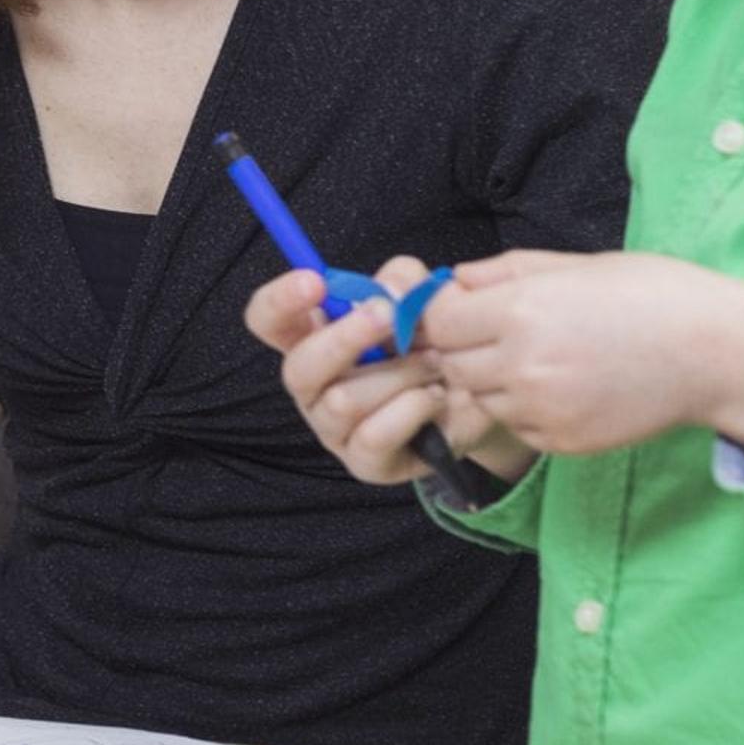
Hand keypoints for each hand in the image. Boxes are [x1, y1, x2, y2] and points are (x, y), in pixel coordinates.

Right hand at [246, 262, 519, 487]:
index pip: (267, 319)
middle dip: (345, 338)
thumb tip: (388, 293)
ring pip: (342, 401)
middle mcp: (312, 387)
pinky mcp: (364, 462)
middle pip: (298, 368)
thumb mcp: (420, 300)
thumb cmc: (431, 343)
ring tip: (435, 363)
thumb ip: (402, 281)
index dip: (279, 300)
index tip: (315, 282)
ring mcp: (333, 430)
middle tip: (389, 315)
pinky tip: (436, 397)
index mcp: (312, 338)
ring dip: (398, 374)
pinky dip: (413, 409)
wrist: (476, 398)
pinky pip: (374, 436)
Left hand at [422, 250, 743, 457]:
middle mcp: (523, 365)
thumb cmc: (654, 295)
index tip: (459, 307)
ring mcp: (541, 409)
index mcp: (522, 311)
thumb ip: (505, 272)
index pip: (437, 320)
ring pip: (479, 397)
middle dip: (463, 347)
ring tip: (542, 356)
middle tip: (499, 331)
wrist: (716, 353)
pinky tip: (565, 383)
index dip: (442, 312)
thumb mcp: (576, 265)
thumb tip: (453, 279)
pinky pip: (516, 425)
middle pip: (450, 363)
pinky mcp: (560, 441)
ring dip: (492, 379)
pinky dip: (524, 408)